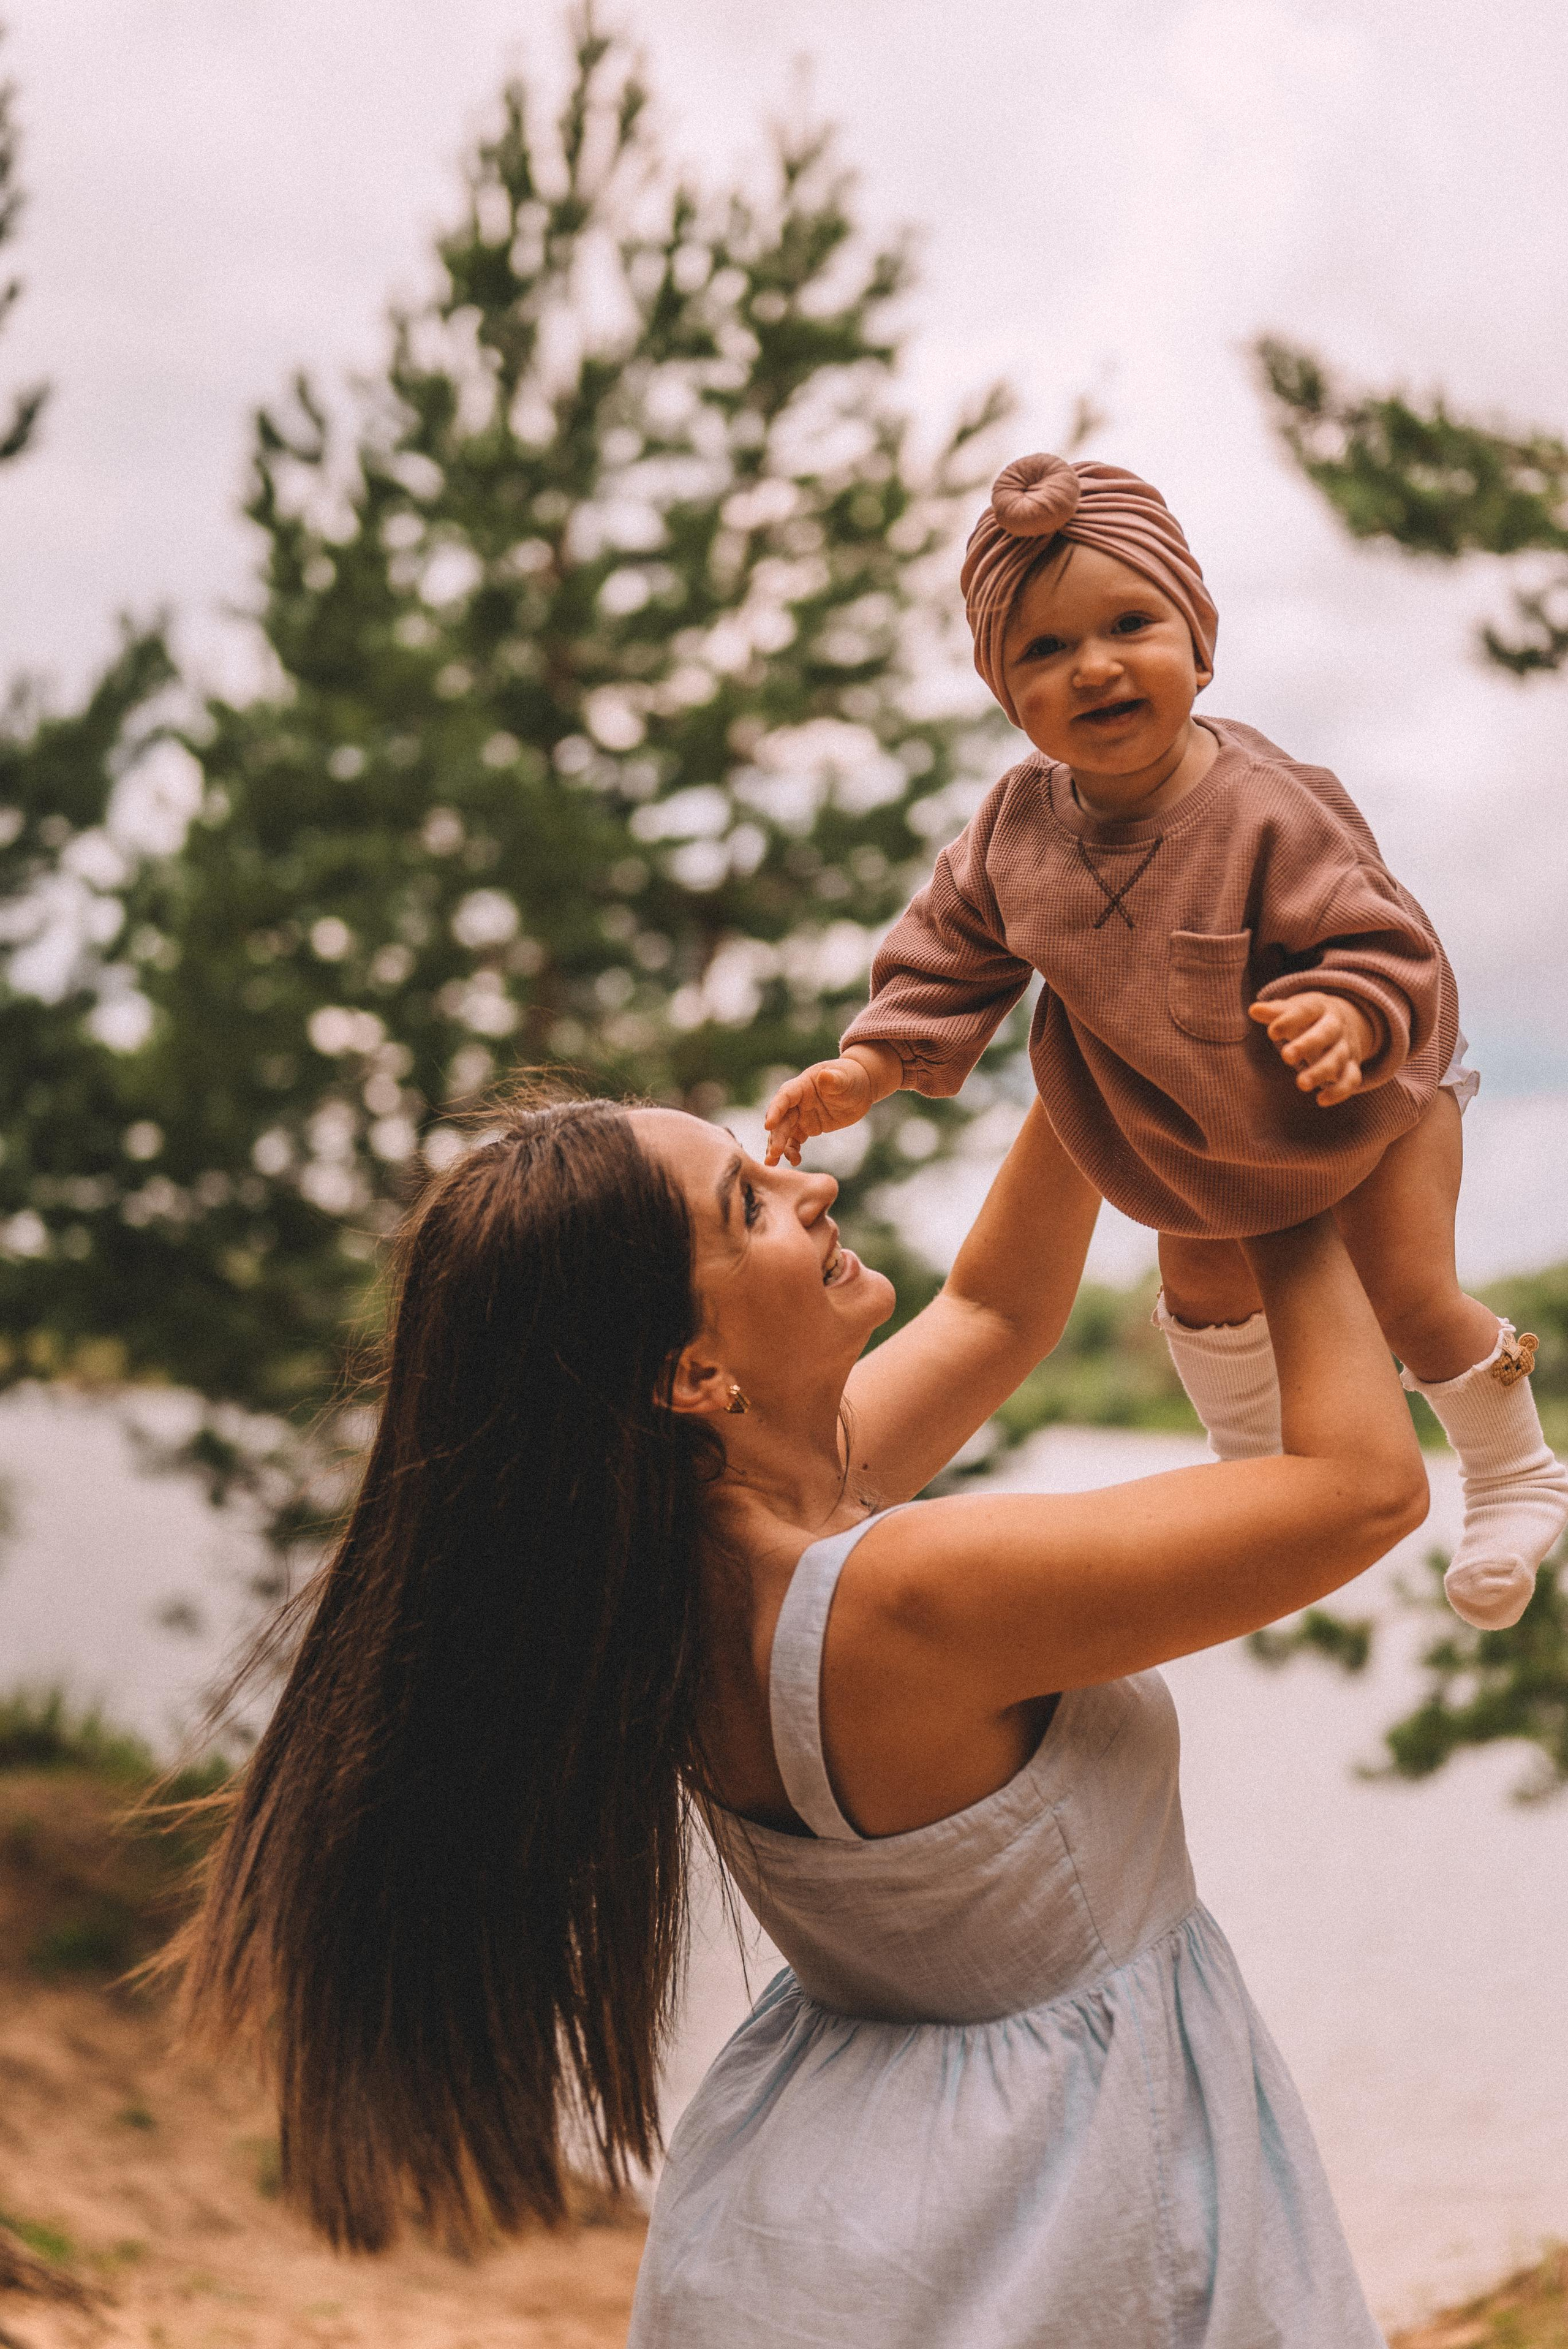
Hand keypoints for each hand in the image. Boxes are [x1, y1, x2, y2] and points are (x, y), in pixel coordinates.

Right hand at [763, 1055, 876, 1165]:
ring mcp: (801, 1115)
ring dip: (776, 1147)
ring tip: (771, 1163)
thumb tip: (824, 1076)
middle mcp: (797, 1101)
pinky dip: (792, 1151)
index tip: (768, 1125)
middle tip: (773, 1154)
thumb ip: (834, 1079)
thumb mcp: (845, 1079)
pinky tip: (794, 1161)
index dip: (776, 1110)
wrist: (860, 1089)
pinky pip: (794, 1141)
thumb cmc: (851, 1078)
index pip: (785, 1097)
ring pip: (783, 1132)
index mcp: (802, 1086)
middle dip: (776, 1136)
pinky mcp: (807, 1127)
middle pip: (782, 1119)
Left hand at [1248, 992, 1376, 1106]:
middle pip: (1326, 1033)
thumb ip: (1274, 1012)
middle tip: (1286, 1057)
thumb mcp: (1293, 1010)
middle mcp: (1336, 1027)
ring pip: (1337, 1059)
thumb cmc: (1307, 1018)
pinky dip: (1339, 1091)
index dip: (1290, 1021)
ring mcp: (1346, 1047)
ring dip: (1321, 1072)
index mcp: (1320, 1008)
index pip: (1306, 1011)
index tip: (1272, 1032)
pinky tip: (1321, 1100)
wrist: (1340, 1023)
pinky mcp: (1352, 1067)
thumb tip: (1254, 1010)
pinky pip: (1350, 1080)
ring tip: (1301, 1084)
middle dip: (1307, 1045)